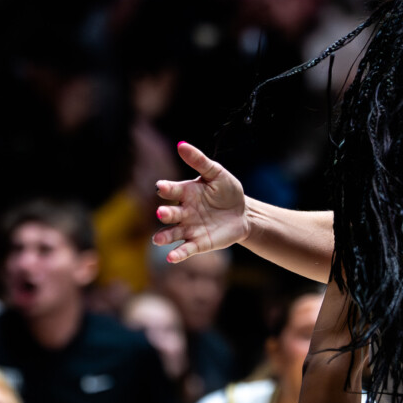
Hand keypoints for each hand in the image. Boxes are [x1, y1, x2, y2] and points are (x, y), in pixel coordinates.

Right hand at [154, 141, 248, 263]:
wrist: (244, 213)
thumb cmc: (227, 191)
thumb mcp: (216, 173)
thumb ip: (199, 161)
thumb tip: (181, 144)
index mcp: (185, 192)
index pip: (172, 190)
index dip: (166, 189)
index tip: (161, 187)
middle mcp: (183, 211)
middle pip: (170, 213)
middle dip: (165, 213)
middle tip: (162, 213)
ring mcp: (189, 228)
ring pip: (173, 233)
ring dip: (165, 236)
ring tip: (158, 240)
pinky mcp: (199, 243)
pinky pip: (186, 249)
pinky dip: (178, 254)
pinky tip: (172, 258)